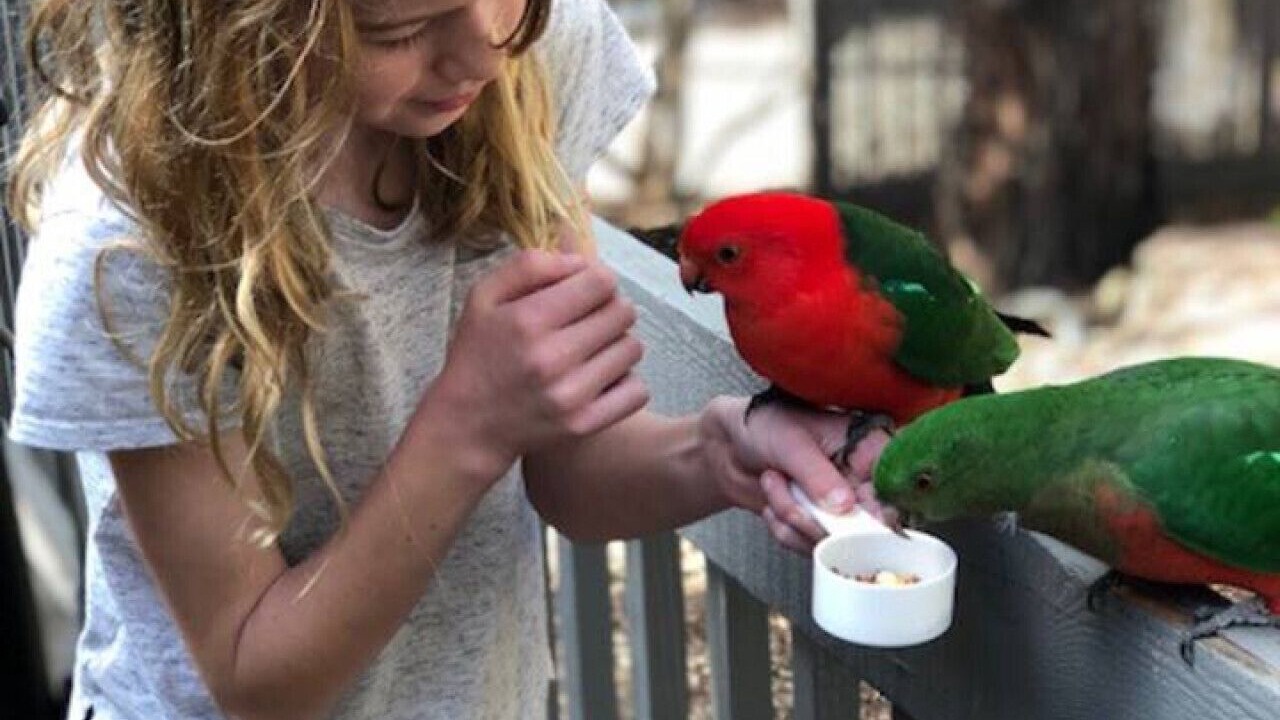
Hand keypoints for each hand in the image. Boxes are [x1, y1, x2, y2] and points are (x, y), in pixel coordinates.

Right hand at [425, 250, 649, 478]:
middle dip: (610, 308)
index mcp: (528, 319)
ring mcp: (571, 395)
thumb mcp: (484, 296)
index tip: (583, 291)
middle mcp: (552, 357)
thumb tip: (580, 260)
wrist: (467, 425)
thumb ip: (530, 266)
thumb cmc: (477, 353)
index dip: (597, 279)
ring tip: (591, 350)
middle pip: (623, 313)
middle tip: (589, 320)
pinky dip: (625, 382)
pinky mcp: (584, 424)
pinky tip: (600, 378)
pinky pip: (636, 391)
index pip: (601, 282)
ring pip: (633, 349)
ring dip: (617, 344)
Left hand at [699, 396, 890, 553]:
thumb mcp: (791, 443)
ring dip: (794, 517)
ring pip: (833, 539)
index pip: (890, 487)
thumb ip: (818, 475)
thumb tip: (845, 506)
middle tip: (792, 496)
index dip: (875, 509)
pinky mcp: (822, 528)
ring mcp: (843, 508)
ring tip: (774, 483)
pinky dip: (785, 530)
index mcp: (868, 447)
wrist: (729, 446)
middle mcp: (862, 480)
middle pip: (865, 525)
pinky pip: (810, 548)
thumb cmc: (765, 425)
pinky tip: (773, 503)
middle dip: (817, 517)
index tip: (849, 515)